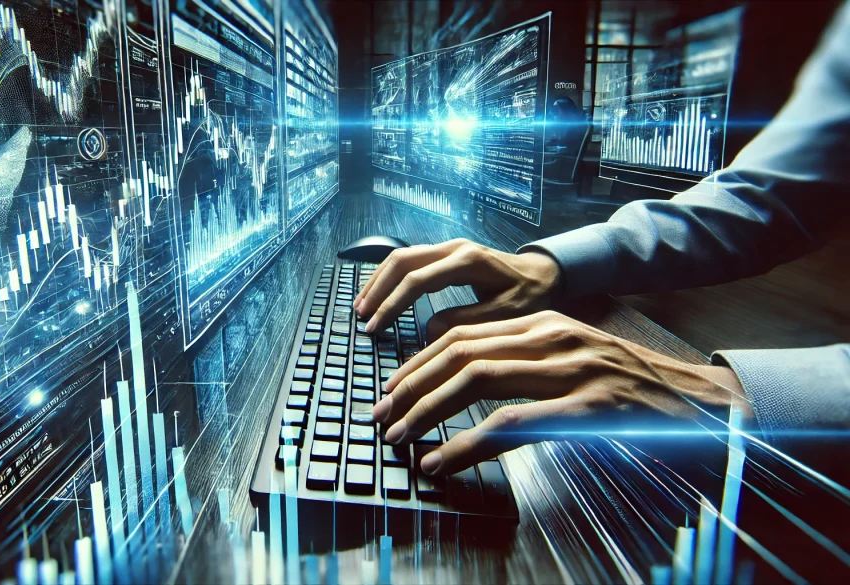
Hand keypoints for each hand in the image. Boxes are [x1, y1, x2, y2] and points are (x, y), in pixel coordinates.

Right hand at [353, 239, 561, 339]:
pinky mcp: (446, 253)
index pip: (417, 281)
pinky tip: (380, 294)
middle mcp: (454, 248)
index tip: (375, 327)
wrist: (546, 274)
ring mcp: (449, 247)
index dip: (392, 305)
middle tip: (361, 317)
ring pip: (401, 257)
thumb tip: (427, 331)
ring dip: (379, 281)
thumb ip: (466, 322)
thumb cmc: (531, 297)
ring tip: (362, 306)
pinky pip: (410, 260)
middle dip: (377, 290)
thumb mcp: (505, 316)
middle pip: (402, 261)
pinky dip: (390, 277)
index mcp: (468, 262)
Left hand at [370, 311, 748, 475]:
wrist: (702, 405)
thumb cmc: (628, 391)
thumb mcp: (571, 362)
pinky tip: (442, 462)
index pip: (460, 334)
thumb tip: (463, 383)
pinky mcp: (588, 406)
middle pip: (457, 352)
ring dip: (426, 412)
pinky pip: (510, 424)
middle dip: (409, 386)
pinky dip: (465, 445)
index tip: (391, 391)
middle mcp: (552, 337)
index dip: (416, 365)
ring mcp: (571, 369)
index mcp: (543, 324)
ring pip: (475, 380)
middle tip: (382, 416)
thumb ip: (522, 365)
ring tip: (400, 438)